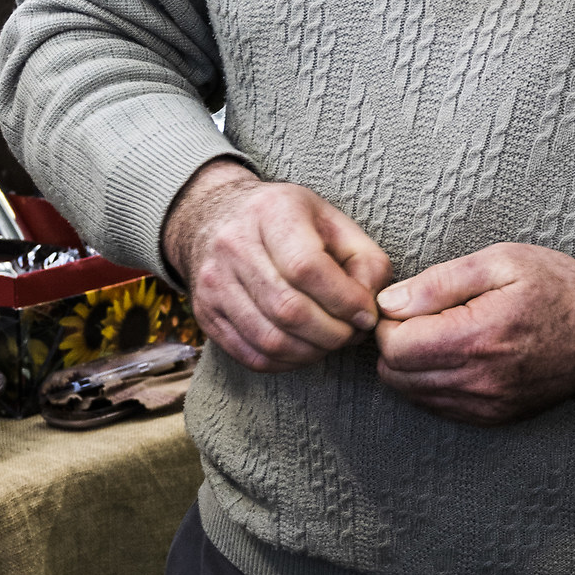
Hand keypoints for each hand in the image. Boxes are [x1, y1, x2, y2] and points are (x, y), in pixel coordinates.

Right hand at [162, 161, 391, 371]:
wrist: (214, 217)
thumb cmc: (285, 221)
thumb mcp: (332, 221)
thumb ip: (365, 260)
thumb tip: (368, 306)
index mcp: (270, 213)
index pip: (307, 268)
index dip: (344, 300)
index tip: (366, 314)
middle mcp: (234, 246)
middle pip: (288, 310)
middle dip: (332, 333)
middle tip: (351, 333)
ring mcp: (214, 283)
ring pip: (270, 340)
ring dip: (312, 352)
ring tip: (330, 341)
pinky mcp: (206, 314)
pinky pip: (251, 355)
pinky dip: (286, 362)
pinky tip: (303, 348)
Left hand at [374, 244, 574, 424]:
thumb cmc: (559, 288)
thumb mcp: (500, 262)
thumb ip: (438, 283)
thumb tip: (390, 303)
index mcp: (479, 336)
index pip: (394, 346)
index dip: (390, 321)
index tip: (409, 303)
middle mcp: (481, 380)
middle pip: (396, 375)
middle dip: (395, 343)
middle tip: (423, 316)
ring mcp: (488, 405)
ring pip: (412, 394)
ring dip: (411, 365)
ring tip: (441, 333)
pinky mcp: (494, 418)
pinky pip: (437, 407)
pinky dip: (432, 382)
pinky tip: (456, 355)